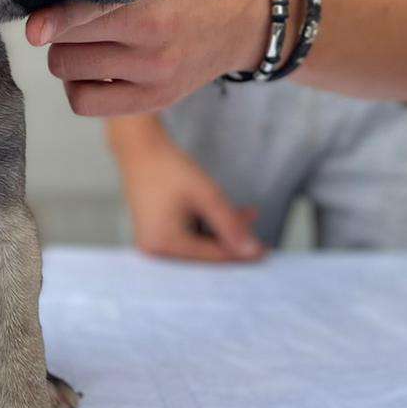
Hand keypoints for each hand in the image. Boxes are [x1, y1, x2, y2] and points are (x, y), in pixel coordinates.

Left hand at [27, 0, 279, 116]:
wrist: (249, 17)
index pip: (87, 11)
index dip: (53, 19)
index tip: (34, 27)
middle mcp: (153, 37)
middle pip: (67, 43)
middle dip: (57, 29)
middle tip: (65, 18)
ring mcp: (154, 73)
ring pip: (69, 72)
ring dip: (65, 55)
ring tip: (81, 41)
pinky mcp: (155, 99)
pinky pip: (86, 104)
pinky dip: (77, 87)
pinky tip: (90, 70)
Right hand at [111, 120, 264, 263]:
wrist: (141, 151)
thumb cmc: (169, 169)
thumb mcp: (206, 196)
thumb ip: (230, 224)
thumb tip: (252, 251)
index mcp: (164, 244)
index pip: (211, 256)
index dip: (240, 252)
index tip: (265, 252)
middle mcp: (155, 250)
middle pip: (205, 254)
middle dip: (232, 241)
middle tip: (259, 237)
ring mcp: (154, 245)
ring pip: (199, 245)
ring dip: (222, 232)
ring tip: (246, 215)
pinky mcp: (157, 236)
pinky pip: (188, 238)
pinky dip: (207, 228)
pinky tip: (226, 215)